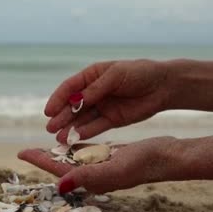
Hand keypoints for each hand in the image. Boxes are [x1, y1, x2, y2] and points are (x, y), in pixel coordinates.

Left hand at [17, 136, 178, 193]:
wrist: (167, 157)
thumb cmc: (144, 162)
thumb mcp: (115, 167)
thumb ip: (88, 175)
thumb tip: (60, 184)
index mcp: (93, 179)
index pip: (59, 171)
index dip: (40, 161)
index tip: (21, 153)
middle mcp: (96, 175)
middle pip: (63, 167)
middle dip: (45, 159)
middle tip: (26, 150)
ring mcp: (104, 167)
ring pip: (74, 160)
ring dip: (58, 153)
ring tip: (43, 146)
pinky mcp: (112, 157)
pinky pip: (88, 152)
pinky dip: (77, 146)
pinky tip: (71, 140)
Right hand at [45, 59, 171, 142]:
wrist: (163, 86)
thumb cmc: (140, 73)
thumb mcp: (116, 76)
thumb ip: (96, 89)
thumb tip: (76, 101)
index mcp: (92, 75)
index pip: (70, 87)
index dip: (58, 99)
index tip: (48, 111)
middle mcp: (94, 91)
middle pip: (73, 105)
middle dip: (61, 116)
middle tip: (50, 128)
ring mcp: (102, 106)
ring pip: (82, 118)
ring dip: (70, 127)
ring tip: (59, 138)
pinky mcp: (112, 119)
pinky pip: (95, 127)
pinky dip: (85, 132)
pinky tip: (74, 138)